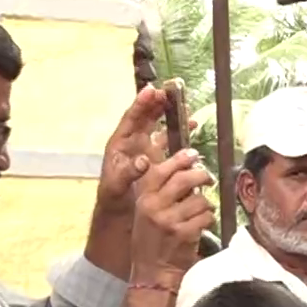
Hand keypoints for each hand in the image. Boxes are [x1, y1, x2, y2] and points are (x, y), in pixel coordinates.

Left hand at [95, 87, 169, 227]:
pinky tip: (191, 125)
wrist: (120, 215)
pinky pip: (168, 140)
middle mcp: (133, 143)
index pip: (131, 120)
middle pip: (145, 118)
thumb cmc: (114, 201)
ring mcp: (146, 150)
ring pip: (157, 126)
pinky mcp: (157, 160)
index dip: (141, 105)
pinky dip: (178, 131)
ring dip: (169, 114)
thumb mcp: (117, 188)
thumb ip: (128, 173)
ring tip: (182, 103)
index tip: (152, 90)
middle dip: (156, 104)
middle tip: (170, 91)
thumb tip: (144, 160)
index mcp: (120, 145)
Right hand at [130, 149, 213, 275]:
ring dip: (206, 204)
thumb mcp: (147, 214)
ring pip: (199, 200)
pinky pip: (206, 217)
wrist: (153, 272)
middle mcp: (153, 207)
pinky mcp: (184, 233)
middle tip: (209, 179)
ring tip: (204, 211)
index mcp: (143, 199)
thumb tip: (185, 171)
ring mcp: (169, 220)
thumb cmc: (152, 241)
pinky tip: (204, 225)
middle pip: (183, 180)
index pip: (160, 170)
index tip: (193, 154)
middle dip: (201, 176)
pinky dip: (209, 220)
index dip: (179, 159)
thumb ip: (160, 194)